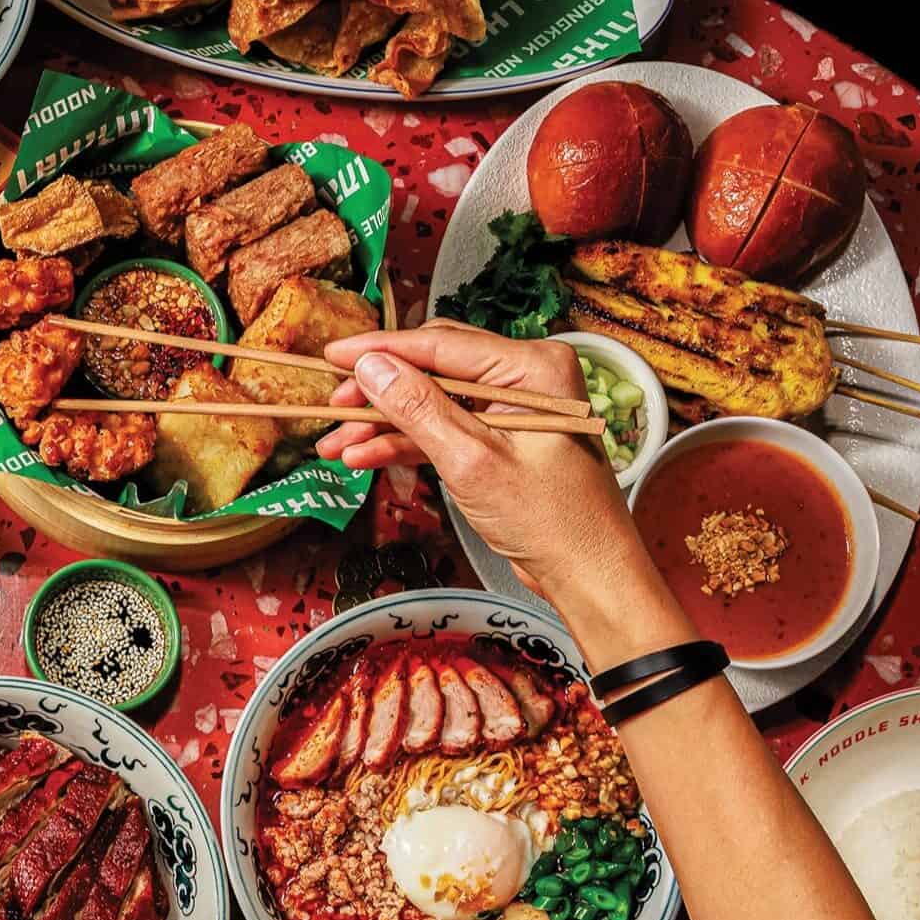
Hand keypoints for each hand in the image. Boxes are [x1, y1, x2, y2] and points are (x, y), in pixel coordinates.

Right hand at [315, 321, 641, 600]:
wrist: (588, 574)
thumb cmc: (551, 520)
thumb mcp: (471, 461)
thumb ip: (418, 408)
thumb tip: (371, 367)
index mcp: (532, 367)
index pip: (441, 344)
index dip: (381, 350)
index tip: (333, 356)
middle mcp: (524, 378)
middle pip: (433, 368)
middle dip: (378, 390)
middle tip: (331, 406)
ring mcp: (510, 410)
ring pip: (430, 402)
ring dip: (382, 423)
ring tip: (335, 444)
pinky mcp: (499, 441)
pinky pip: (443, 430)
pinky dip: (405, 444)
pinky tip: (363, 457)